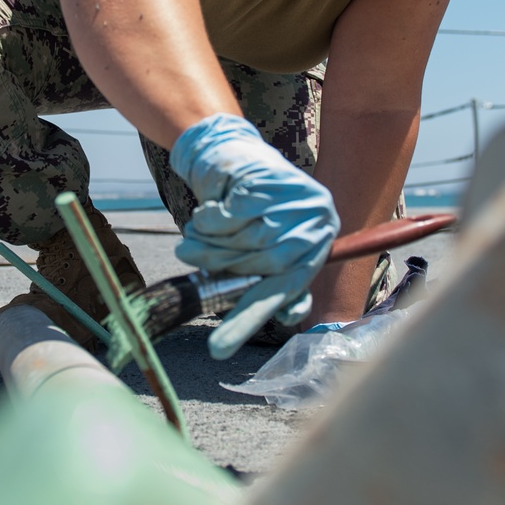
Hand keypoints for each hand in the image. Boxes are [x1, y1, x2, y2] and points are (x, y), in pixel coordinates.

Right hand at [170, 114, 338, 358]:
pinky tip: (204, 213)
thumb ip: (276, 281)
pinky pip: (232, 215)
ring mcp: (297, 199)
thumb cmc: (249, 210)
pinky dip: (209, 220)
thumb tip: (285, 316)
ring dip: (209, 242)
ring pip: (246, 240)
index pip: (288, 292)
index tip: (218, 349)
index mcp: (317, 246)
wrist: (235, 155)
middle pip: (264, 264)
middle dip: (221, 265)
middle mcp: (315, 222)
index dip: (249, 319)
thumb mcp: (267, 247)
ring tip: (193, 236)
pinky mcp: (272, 178)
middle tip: (188, 257)